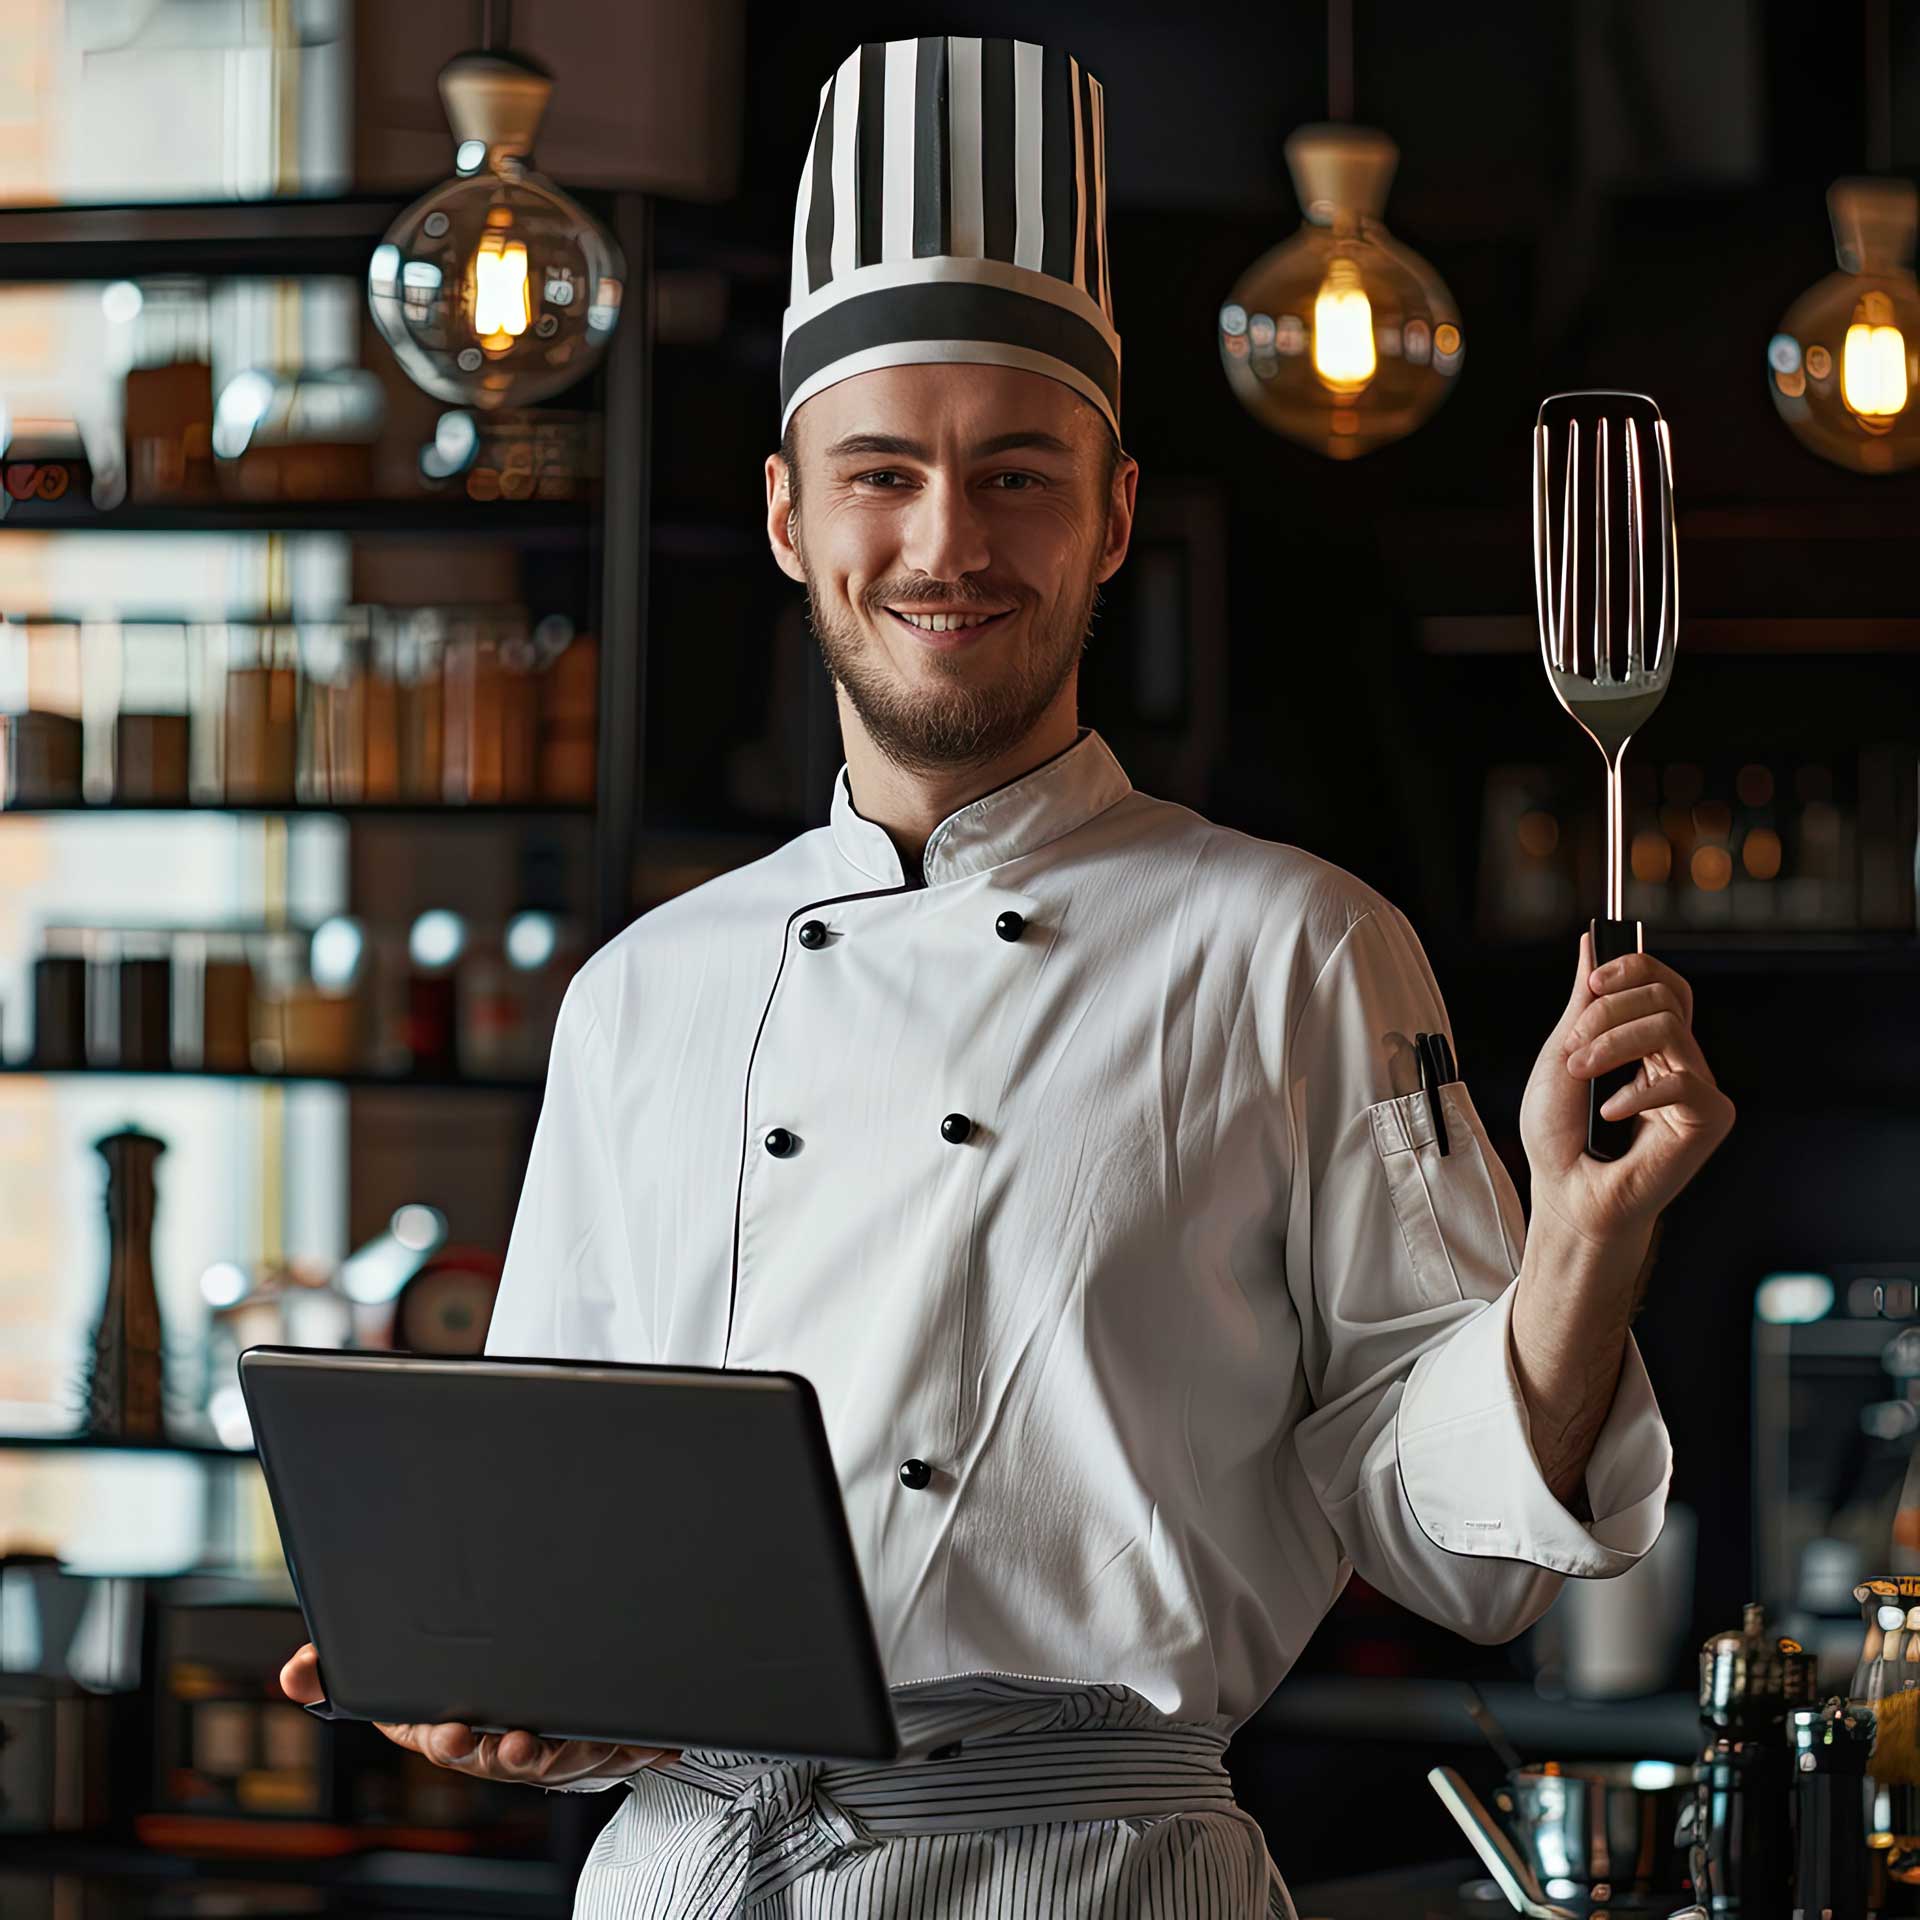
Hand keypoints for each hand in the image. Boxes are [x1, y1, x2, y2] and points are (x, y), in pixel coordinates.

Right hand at [278, 1642, 678, 1787]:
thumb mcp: (391, 1684)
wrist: (524, 1712)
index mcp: (452, 1731)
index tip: (453, 1732)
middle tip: (514, 1742)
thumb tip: (295, 1673)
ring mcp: (553, 1748)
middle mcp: (502, 1746)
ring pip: (564, 1756)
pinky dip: (642, 1743)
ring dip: (568, 1751)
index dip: (449, 1740)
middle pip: (505, 1756)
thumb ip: (335, 1676)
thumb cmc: (454, 1695)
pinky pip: (626, 1746)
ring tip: (570, 1737)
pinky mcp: (602, 1742)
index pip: (443, 1740)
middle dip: (508, 1752)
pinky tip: (664, 1737)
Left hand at [1520, 930, 1734, 1248]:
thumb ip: (1584, 1002)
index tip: (1593, 982)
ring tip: (1580, 1073)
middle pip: (1666, 996)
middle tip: (1574, 1048)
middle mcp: (1676, 1060)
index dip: (1633, 968)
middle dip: (1608, 1010)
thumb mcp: (1562, 1055)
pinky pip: (1682, 1081)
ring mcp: (1696, 1088)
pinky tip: (1609, 1113)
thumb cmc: (1560, 1136)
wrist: (1566, 1196)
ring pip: (1670, 1027)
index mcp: (1645, 1043)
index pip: (1663, 984)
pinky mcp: (1709, 1119)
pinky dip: (1635, 1092)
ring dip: (1612, 1043)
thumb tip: (1592, 943)